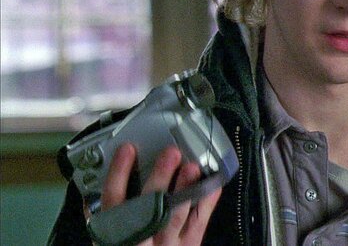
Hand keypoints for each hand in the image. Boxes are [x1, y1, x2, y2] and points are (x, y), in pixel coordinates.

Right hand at [88, 143, 221, 244]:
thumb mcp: (106, 238)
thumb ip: (103, 215)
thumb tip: (99, 182)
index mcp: (114, 233)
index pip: (112, 200)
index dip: (118, 173)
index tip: (128, 148)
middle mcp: (140, 239)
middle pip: (148, 207)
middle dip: (160, 178)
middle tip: (171, 153)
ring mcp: (167, 244)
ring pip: (175, 215)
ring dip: (185, 189)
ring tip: (192, 168)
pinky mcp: (189, 245)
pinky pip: (199, 222)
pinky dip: (206, 202)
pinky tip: (211, 183)